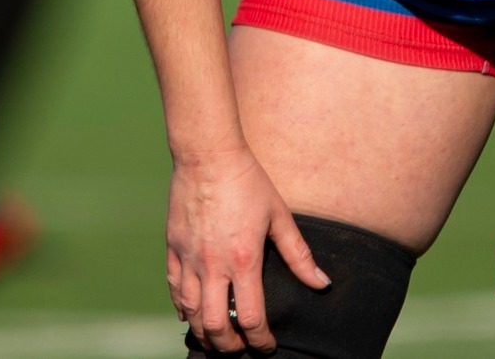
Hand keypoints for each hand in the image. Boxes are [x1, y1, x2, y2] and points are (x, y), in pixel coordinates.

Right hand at [166, 146, 331, 352]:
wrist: (207, 154)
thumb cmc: (247, 181)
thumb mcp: (279, 215)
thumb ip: (299, 255)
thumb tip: (322, 284)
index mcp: (243, 260)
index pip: (251, 318)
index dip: (261, 340)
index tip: (267, 345)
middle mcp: (212, 265)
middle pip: (216, 326)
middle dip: (229, 346)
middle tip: (240, 348)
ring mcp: (189, 258)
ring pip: (191, 313)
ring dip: (204, 332)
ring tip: (217, 338)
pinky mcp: (172, 248)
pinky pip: (174, 289)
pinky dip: (182, 308)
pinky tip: (190, 314)